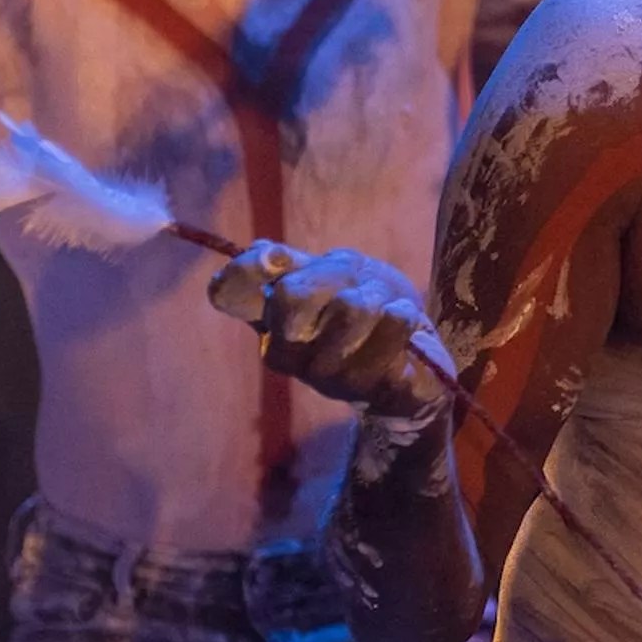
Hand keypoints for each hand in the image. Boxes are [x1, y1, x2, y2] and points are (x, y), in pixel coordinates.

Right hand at [208, 246, 452, 418]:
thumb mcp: (323, 274)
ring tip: (383, 311)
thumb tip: (264, 254)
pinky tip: (402, 327)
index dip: (248, 269)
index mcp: (268, 326)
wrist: (411, 362)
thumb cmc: (358, 308)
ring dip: (378, 296)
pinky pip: (394, 323)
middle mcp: (288, 356)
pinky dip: (403, 313)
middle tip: (356, 289)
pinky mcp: (375, 387)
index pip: (230, 293)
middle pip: (291, 293)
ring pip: (351, 306)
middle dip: (334, 276)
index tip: (279, 260)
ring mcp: (330, 378)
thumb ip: (288, 263)